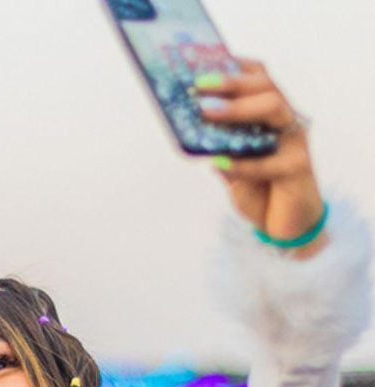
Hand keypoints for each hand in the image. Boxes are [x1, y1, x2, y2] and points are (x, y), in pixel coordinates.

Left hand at [197, 59, 325, 253]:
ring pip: (273, 108)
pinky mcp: (298, 168)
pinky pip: (269, 161)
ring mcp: (294, 141)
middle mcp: (284, 121)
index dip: (234, 68)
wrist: (282, 226)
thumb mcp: (228, 163)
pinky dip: (242, 163)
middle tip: (198, 85)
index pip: (258, 78)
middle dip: (231, 83)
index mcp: (268, 115)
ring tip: (207, 112)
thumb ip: (216, 145)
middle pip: (265, 86)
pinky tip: (218, 163)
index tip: (203, 63)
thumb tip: (185, 124)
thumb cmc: (256, 189)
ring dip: (238, 108)